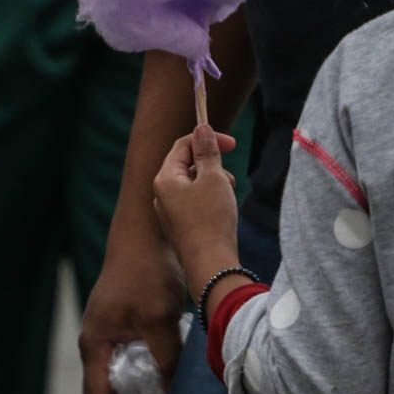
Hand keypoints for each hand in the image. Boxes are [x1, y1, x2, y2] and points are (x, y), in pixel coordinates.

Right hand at [80, 216, 199, 393]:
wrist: (144, 233)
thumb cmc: (148, 271)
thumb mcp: (160, 318)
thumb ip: (165, 358)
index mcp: (95, 345)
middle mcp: (94, 344)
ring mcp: (104, 335)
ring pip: (110, 382)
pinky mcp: (117, 326)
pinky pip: (120, 365)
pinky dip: (136, 380)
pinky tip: (162, 382)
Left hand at [152, 126, 239, 274]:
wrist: (211, 265)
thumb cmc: (212, 219)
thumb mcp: (214, 178)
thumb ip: (207, 151)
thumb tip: (201, 127)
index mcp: (165, 179)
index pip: (183, 145)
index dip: (208, 139)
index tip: (232, 144)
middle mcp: (161, 194)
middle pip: (188, 164)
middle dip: (213, 166)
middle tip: (229, 179)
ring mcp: (169, 213)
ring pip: (194, 184)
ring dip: (214, 184)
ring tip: (227, 200)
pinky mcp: (180, 227)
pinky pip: (195, 203)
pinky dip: (211, 201)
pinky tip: (223, 215)